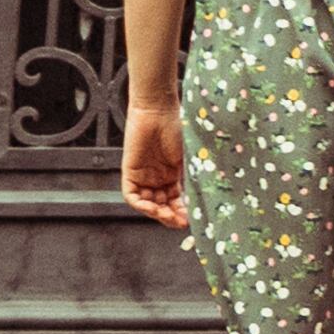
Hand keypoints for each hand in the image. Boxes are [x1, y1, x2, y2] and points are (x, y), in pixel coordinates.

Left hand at [120, 101, 188, 229]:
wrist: (157, 110)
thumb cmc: (176, 125)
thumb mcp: (188, 155)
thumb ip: (191, 176)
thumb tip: (204, 197)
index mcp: (172, 173)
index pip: (175, 200)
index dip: (182, 212)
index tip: (191, 220)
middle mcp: (157, 177)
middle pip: (162, 206)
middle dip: (171, 217)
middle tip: (181, 223)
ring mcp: (143, 176)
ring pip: (148, 204)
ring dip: (157, 214)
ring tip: (169, 217)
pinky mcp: (130, 173)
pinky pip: (132, 196)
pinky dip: (141, 205)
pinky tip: (153, 209)